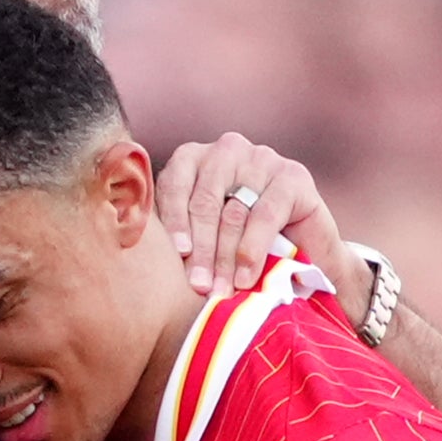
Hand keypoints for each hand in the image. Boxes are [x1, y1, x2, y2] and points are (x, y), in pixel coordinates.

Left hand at [157, 133, 371, 316]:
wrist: (306, 254)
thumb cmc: (240, 248)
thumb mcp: (204, 238)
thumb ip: (177, 235)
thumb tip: (135, 254)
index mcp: (195, 160)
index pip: (174, 183)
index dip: (174, 221)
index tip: (177, 256)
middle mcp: (227, 151)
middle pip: (204, 201)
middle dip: (200, 249)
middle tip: (199, 286)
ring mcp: (261, 159)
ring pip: (233, 211)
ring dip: (225, 256)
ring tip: (222, 289)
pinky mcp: (293, 176)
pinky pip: (265, 214)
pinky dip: (253, 248)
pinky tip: (247, 276)